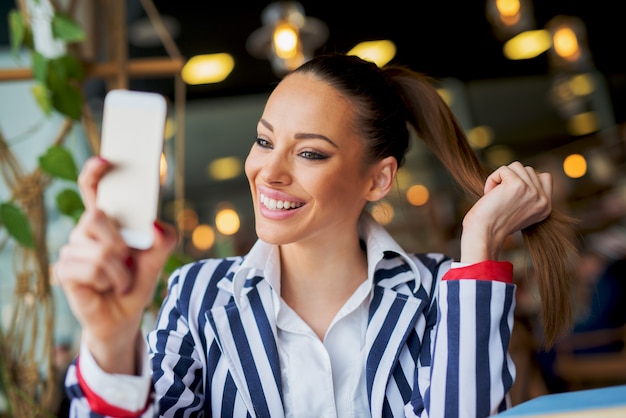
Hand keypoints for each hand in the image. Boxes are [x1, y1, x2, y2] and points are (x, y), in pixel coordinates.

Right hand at [54, 157, 177, 373]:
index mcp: (106, 222)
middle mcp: (84, 231)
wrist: (124, 316)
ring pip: (100, 248)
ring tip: (120, 281)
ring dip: (120, 270)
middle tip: (127, 258)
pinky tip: (107, 288)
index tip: (105, 159)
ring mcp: (72, 249)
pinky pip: (92, 267)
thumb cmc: (136, 282)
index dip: (94, 173)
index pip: (93, 190)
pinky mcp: (65, 270)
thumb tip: (155, 223)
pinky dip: (109, 280)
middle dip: (120, 240)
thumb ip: (164, 239)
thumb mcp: (158, 260)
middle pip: (97, 215)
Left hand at [460, 161, 551, 262]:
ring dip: (501, 178)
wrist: (484, 234)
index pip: (545, 177)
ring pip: (517, 167)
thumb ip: (528, 194)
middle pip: (528, 170)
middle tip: (500, 197)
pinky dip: (492, 179)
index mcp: (546, 207)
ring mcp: (532, 192)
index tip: (511, 194)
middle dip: (511, 178)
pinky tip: (488, 194)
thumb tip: (525, 173)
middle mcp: (543, 200)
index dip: (525, 179)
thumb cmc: (494, 224)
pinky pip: (503, 169)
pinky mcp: (517, 185)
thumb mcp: (520, 210)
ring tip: (494, 195)